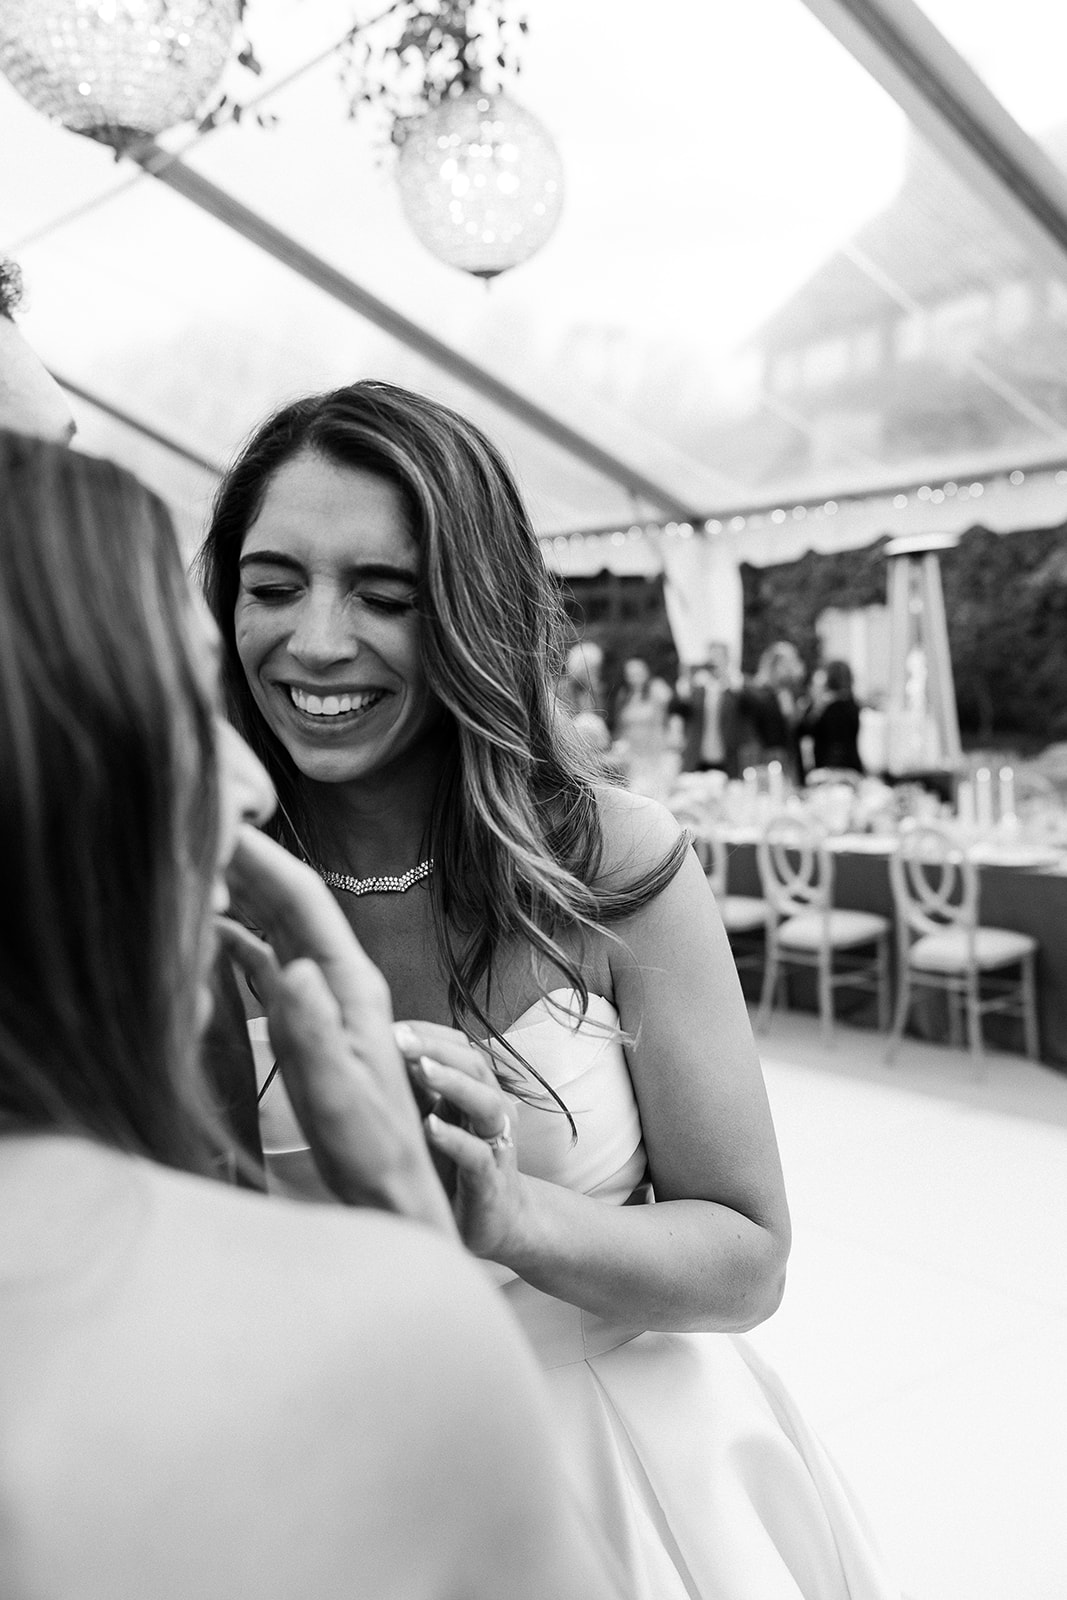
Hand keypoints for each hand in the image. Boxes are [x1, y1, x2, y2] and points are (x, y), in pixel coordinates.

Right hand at [217, 825, 454, 1234]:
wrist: (391, 1185)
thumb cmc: (370, 1146)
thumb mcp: (337, 1091)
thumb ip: (312, 1032)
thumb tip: (294, 969)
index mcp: (350, 984)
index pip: (302, 902)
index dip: (263, 858)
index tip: (222, 821)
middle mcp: (338, 979)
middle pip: (286, 902)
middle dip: (246, 860)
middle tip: (196, 824)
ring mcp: (324, 998)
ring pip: (275, 928)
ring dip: (240, 893)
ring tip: (195, 864)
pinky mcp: (308, 1021)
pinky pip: (267, 964)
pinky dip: (237, 940)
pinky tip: (209, 932)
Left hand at [394, 1021, 529, 1261]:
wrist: (495, 1223)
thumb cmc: (455, 1167)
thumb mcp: (431, 1120)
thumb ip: (413, 1091)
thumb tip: (368, 1054)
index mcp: (475, 1090)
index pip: (458, 1048)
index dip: (427, 1033)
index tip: (390, 1026)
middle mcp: (491, 1110)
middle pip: (473, 1065)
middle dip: (435, 1048)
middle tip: (400, 1038)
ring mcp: (495, 1144)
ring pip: (485, 1103)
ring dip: (452, 1083)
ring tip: (421, 1068)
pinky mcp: (490, 1180)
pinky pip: (477, 1155)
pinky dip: (454, 1139)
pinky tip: (430, 1127)